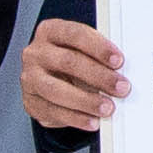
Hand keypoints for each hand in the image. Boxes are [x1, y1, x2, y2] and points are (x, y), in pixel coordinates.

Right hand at [17, 18, 127, 134]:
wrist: (47, 80)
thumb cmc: (70, 62)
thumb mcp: (82, 51)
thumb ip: (98, 56)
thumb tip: (122, 70)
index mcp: (50, 31)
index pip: (75, 34)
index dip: (98, 47)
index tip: (119, 60)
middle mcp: (36, 53)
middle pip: (68, 61)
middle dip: (98, 76)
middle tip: (121, 87)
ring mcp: (30, 78)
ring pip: (57, 90)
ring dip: (86, 101)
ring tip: (108, 108)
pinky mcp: (31, 102)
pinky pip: (53, 112)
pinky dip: (76, 118)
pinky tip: (92, 121)